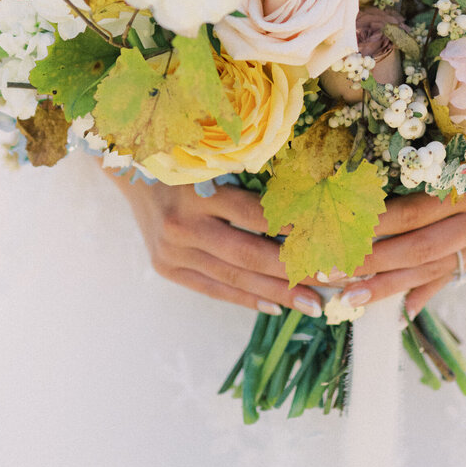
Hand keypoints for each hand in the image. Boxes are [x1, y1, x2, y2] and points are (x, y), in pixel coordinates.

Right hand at [112, 173, 324, 317]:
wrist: (131, 172)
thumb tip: (308, 207)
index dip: (296, 231)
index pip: (256, 215)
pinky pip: (213, 289)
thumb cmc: (185, 159)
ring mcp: (172, 251)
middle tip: (334, 281)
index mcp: (199, 191)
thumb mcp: (215, 160)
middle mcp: (183, 225)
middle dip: (295, 272)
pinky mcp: (166, 268)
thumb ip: (252, 182)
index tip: (332, 243)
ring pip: (234, 278)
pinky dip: (246, 299)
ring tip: (313, 304)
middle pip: (249, 255)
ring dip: (278, 293)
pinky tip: (275, 307)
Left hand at [351, 118, 465, 317]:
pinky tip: (400, 312)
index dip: (373, 226)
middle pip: (418, 248)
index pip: (412, 212)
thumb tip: (367, 179)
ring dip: (389, 286)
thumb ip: (425, 162)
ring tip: (350, 299)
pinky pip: (452, 274)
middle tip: (331, 273)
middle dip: (372, 264)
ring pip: (431, 269)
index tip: (335, 233)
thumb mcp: (464, 140)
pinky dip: (425, 292)